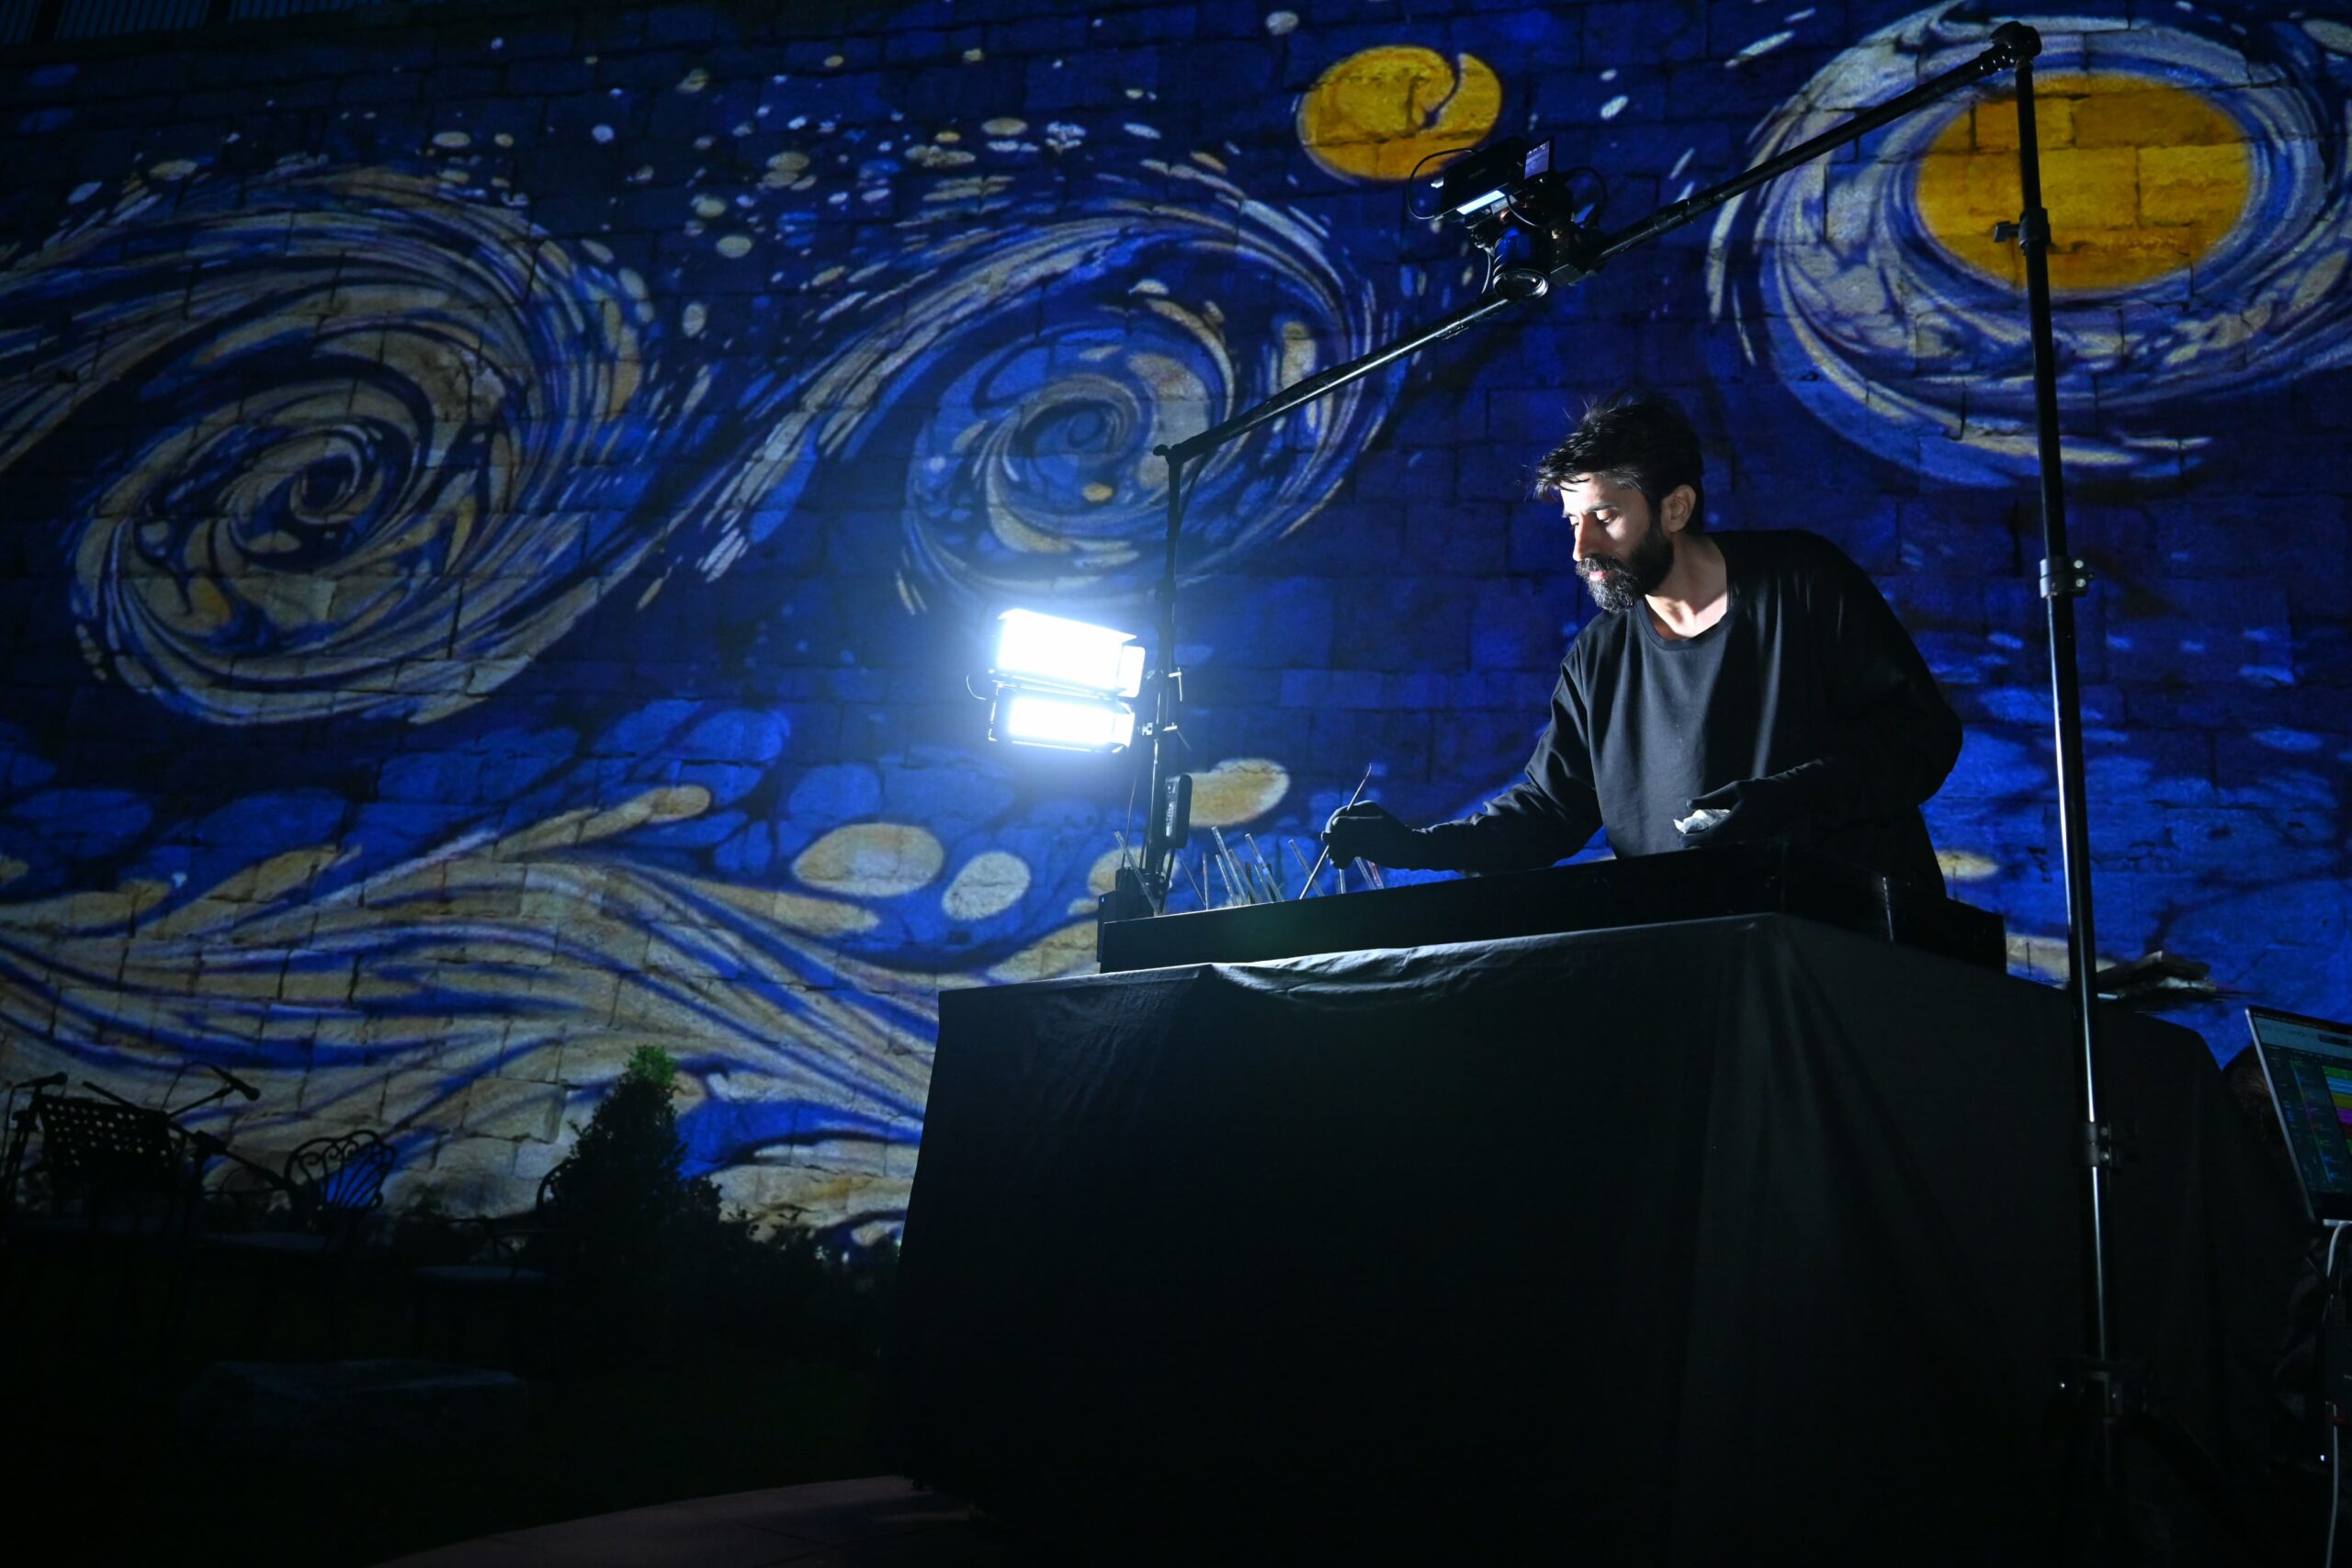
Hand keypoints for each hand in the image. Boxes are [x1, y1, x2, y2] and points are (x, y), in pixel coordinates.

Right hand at [1322, 800, 1422, 866]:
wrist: (1411, 852)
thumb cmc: (1396, 837)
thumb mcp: (1375, 828)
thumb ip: (1354, 824)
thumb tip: (1334, 824)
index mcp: (1363, 810)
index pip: (1340, 815)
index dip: (1333, 826)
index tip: (1330, 838)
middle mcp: (1359, 820)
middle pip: (1338, 830)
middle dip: (1334, 842)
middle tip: (1332, 855)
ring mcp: (1359, 834)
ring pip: (1340, 842)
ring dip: (1336, 852)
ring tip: (1337, 863)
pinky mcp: (1360, 848)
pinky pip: (1346, 851)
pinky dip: (1342, 858)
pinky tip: (1342, 865)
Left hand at [1677, 775, 1803, 844]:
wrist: (1791, 797)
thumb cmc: (1763, 789)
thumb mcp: (1736, 789)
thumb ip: (1712, 798)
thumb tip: (1689, 804)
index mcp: (1736, 823)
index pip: (1710, 838)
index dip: (1693, 840)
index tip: (1680, 840)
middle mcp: (1743, 836)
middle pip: (1715, 843)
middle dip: (1699, 841)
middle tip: (1684, 838)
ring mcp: (1751, 839)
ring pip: (1724, 843)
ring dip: (1710, 839)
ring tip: (1696, 833)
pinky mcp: (1757, 839)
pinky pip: (1734, 840)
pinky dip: (1722, 836)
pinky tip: (1715, 829)